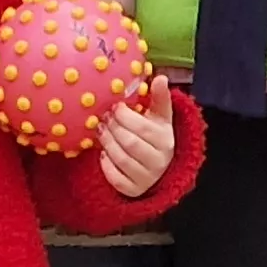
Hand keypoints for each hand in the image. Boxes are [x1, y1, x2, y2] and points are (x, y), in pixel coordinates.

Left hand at [98, 76, 176, 197]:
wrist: (157, 168)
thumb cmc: (154, 135)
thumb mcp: (159, 117)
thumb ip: (160, 97)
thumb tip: (160, 77)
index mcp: (165, 140)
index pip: (141, 128)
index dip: (124, 117)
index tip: (114, 107)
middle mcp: (159, 161)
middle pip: (129, 143)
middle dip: (112, 129)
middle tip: (102, 119)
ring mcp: (147, 178)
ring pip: (120, 159)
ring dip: (106, 143)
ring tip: (101, 132)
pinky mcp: (133, 190)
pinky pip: (115, 178)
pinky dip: (106, 165)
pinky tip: (103, 154)